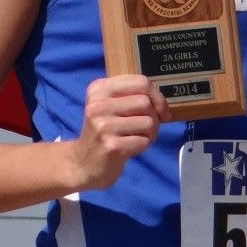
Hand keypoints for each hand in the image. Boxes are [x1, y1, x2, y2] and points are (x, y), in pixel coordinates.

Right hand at [69, 74, 171, 191]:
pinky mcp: (111, 146)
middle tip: (146, 128)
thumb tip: (163, 105)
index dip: (157, 96)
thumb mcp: (110, 105)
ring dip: (150, 133)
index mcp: (99, 89)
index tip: (160, 109)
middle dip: (154, 117)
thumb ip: (132, 96)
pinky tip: (130, 148)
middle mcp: (98, 104)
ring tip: (137, 137)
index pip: (140, 82)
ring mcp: (103, 125)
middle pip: (145, 102)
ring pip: (148, 122)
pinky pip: (144, 141)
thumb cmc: (103, 131)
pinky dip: (143, 145)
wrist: (83, 163)